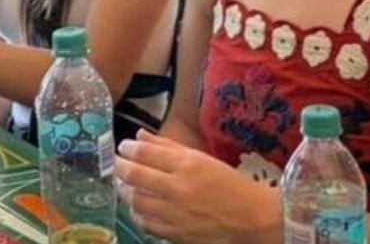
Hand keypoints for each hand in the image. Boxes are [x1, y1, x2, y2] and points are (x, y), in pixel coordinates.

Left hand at [115, 130, 277, 243]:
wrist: (252, 219)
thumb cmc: (229, 184)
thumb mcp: (201, 158)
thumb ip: (168, 146)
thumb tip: (140, 135)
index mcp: (187, 165)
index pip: (144, 153)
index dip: (128, 148)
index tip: (124, 147)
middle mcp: (178, 188)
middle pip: (134, 176)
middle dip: (119, 168)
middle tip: (117, 164)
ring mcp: (175, 214)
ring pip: (136, 201)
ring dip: (125, 191)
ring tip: (125, 185)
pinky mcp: (176, 235)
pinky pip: (146, 224)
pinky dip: (138, 214)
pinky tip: (140, 208)